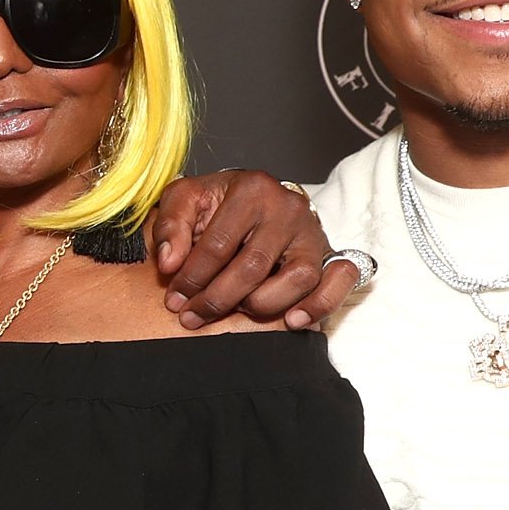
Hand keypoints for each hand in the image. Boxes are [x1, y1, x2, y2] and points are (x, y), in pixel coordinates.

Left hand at [150, 169, 352, 329]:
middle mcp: (287, 207)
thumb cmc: (217, 203)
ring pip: (297, 279)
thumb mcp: (184, 200)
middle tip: (193, 314)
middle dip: (217, 299)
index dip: (191, 278)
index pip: (218, 245)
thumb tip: (169, 263)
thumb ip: (170, 226)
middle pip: (253, 267)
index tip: (174, 299)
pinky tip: (292, 320)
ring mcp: (311, 231)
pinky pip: (339, 281)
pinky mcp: (328, 252)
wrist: (252, 199)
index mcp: (251, 189)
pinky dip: (320, 304)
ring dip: (261, 305)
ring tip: (236, 308)